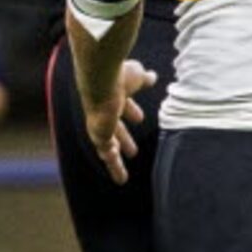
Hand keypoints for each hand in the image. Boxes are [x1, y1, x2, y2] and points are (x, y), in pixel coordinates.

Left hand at [87, 61, 156, 183]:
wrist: (102, 79)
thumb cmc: (119, 75)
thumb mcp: (137, 76)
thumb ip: (143, 78)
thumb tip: (152, 76)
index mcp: (112, 96)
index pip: (122, 106)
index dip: (131, 111)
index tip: (139, 118)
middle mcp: (103, 112)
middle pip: (115, 130)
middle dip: (124, 140)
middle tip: (132, 151)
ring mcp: (100, 125)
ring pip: (108, 147)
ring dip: (116, 160)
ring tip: (122, 176)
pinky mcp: (99, 134)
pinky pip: (106, 153)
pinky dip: (112, 164)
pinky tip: (118, 176)